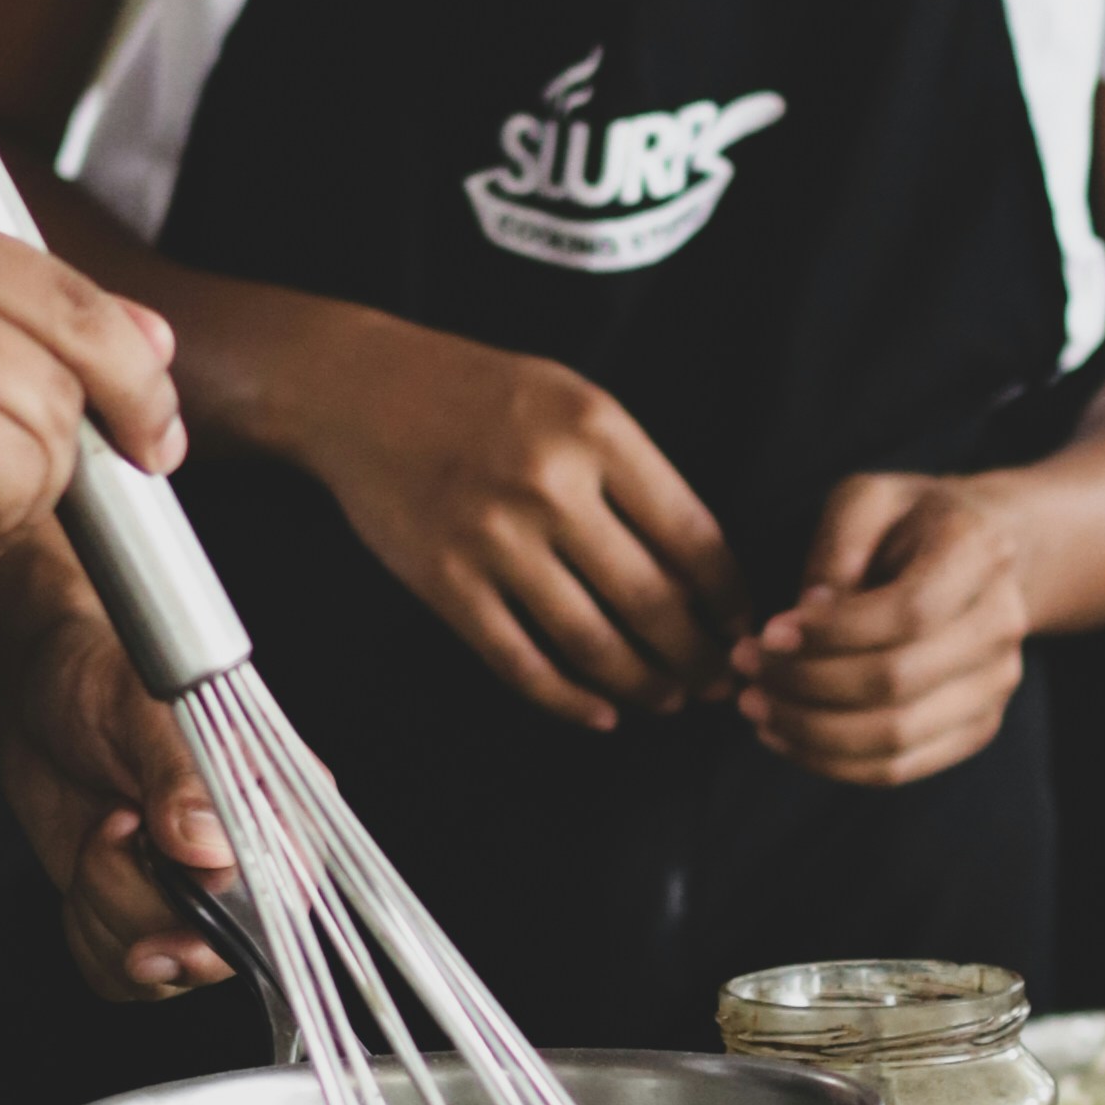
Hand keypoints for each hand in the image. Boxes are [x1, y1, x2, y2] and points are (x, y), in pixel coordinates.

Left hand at [0, 574, 245, 1007]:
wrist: (37, 689)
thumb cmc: (104, 677)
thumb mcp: (142, 708)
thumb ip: (180, 774)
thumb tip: (207, 845)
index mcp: (278, 808)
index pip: (283, 899)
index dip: (228, 923)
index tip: (172, 916)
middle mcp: (246, 865)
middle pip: (216, 951)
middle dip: (143, 908)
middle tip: (113, 831)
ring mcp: (192, 899)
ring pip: (159, 974)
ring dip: (104, 907)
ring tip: (103, 828)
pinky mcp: (141, 919)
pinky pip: (116, 976)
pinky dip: (84, 931)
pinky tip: (88, 865)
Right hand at [318, 319, 737, 728]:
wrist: (360, 390)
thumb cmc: (481, 393)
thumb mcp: (573, 400)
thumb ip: (633, 473)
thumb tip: (699, 572)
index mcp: (597, 432)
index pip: (692, 537)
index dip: (730, 597)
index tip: (744, 626)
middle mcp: (550, 486)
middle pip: (652, 602)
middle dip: (699, 657)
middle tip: (721, 683)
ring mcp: (493, 539)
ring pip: (592, 643)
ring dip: (643, 686)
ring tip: (669, 700)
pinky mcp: (445, 582)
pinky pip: (520, 662)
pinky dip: (568, 700)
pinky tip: (600, 714)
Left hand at [729, 471, 1031, 787]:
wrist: (978, 556)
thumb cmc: (908, 521)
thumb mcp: (866, 498)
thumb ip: (837, 546)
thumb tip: (808, 617)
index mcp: (979, 551)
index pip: (908, 613)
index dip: (832, 633)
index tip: (768, 632)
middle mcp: (1002, 622)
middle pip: (898, 681)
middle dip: (804, 683)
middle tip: (744, 666)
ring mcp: (997, 683)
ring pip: (897, 737)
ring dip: (810, 732)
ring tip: (755, 705)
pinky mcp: (977, 726)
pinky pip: (901, 767)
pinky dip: (834, 763)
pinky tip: (785, 735)